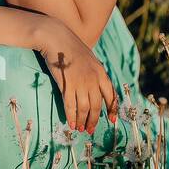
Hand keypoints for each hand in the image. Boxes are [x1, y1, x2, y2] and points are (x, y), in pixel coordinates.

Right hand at [32, 17, 117, 134]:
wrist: (57, 38)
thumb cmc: (70, 48)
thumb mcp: (89, 60)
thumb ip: (94, 74)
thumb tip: (94, 88)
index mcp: (101, 73)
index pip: (111, 95)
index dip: (112, 109)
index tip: (112, 120)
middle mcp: (93, 80)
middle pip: (97, 105)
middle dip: (94, 120)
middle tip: (90, 130)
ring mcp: (80, 82)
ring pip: (84, 108)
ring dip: (83, 121)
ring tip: (80, 129)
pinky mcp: (67, 84)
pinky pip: (70, 105)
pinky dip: (71, 116)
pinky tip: (71, 123)